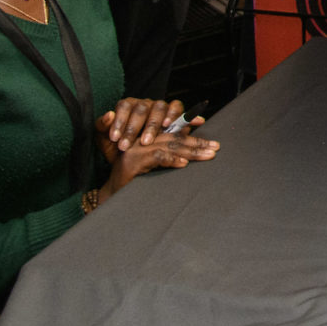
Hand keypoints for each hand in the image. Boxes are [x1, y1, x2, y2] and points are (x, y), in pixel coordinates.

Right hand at [94, 104, 217, 202]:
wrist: (111, 195)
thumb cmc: (133, 181)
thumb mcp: (152, 164)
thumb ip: (167, 153)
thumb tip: (189, 149)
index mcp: (148, 138)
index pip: (174, 131)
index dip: (192, 130)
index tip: (209, 134)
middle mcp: (142, 139)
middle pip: (175, 137)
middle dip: (197, 143)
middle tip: (216, 147)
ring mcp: (136, 149)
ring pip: (169, 145)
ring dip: (191, 151)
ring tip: (208, 155)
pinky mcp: (132, 161)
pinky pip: (156, 157)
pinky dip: (171, 160)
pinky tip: (184, 164)